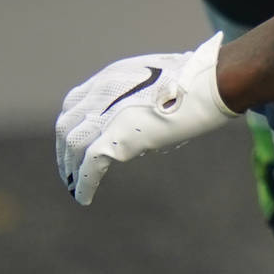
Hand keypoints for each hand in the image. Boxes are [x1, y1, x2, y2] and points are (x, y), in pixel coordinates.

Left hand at [55, 33, 237, 203]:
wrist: (208, 80)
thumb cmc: (198, 77)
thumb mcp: (161, 78)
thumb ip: (145, 95)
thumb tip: (151, 119)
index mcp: (112, 76)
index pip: (77, 100)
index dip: (75, 122)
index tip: (79, 136)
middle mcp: (101, 92)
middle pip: (67, 124)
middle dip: (64, 147)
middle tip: (69, 165)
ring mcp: (106, 114)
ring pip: (72, 146)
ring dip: (69, 167)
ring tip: (73, 184)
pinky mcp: (116, 137)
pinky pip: (89, 166)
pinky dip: (84, 184)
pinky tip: (83, 198)